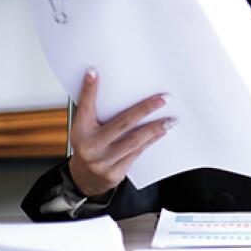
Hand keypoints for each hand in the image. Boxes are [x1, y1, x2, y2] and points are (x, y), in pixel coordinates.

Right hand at [66, 69, 174, 197]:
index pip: (84, 107)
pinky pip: (137, 153)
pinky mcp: (115, 173)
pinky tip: (162, 132)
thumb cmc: (90, 146)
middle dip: (145, 109)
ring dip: (155, 128)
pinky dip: (151, 141)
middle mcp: (90, 146)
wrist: (86, 178)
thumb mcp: (86, 129)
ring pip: (134, 140)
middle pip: (122, 123)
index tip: (94, 72)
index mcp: (80, 131)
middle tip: (162, 99)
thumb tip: (117, 87)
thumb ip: (97, 113)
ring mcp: (102, 161)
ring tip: (170, 119)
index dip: (89, 90)